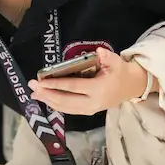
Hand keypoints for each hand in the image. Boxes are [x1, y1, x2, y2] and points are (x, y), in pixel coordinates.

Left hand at [28, 48, 148, 115]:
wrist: (132, 86)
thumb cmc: (121, 71)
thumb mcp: (116, 61)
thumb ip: (106, 56)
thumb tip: (98, 52)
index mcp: (98, 89)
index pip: (72, 87)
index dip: (55, 84)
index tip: (41, 81)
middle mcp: (92, 102)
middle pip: (65, 100)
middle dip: (46, 94)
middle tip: (31, 86)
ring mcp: (90, 109)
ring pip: (65, 108)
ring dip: (48, 101)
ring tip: (34, 93)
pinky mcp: (88, 111)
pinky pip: (69, 110)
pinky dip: (56, 105)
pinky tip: (46, 100)